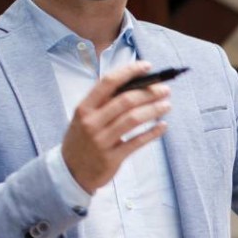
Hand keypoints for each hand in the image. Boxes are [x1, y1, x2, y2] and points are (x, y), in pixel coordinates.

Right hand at [60, 61, 171, 192]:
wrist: (70, 172)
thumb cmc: (82, 139)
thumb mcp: (84, 117)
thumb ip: (104, 102)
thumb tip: (136, 84)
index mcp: (84, 108)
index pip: (108, 82)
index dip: (129, 71)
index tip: (147, 66)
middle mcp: (91, 122)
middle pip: (125, 100)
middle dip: (149, 92)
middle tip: (165, 89)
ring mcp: (101, 141)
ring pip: (133, 119)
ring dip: (153, 110)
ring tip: (167, 105)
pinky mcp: (112, 158)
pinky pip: (137, 142)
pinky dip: (152, 133)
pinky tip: (163, 126)